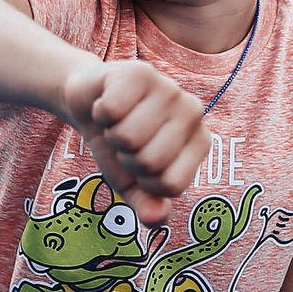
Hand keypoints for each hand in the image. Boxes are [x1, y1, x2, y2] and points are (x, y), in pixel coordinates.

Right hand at [59, 59, 209, 225]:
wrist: (92, 105)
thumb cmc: (119, 146)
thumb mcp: (133, 183)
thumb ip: (147, 205)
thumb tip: (157, 220)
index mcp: (200, 142)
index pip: (171, 185)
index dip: (144, 183)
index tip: (140, 166)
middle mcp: (193, 112)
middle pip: (149, 161)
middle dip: (125, 158)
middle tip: (125, 141)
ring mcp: (169, 88)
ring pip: (129, 137)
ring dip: (111, 135)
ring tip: (117, 123)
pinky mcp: (139, 71)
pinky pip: (111, 111)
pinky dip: (99, 113)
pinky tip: (107, 104)